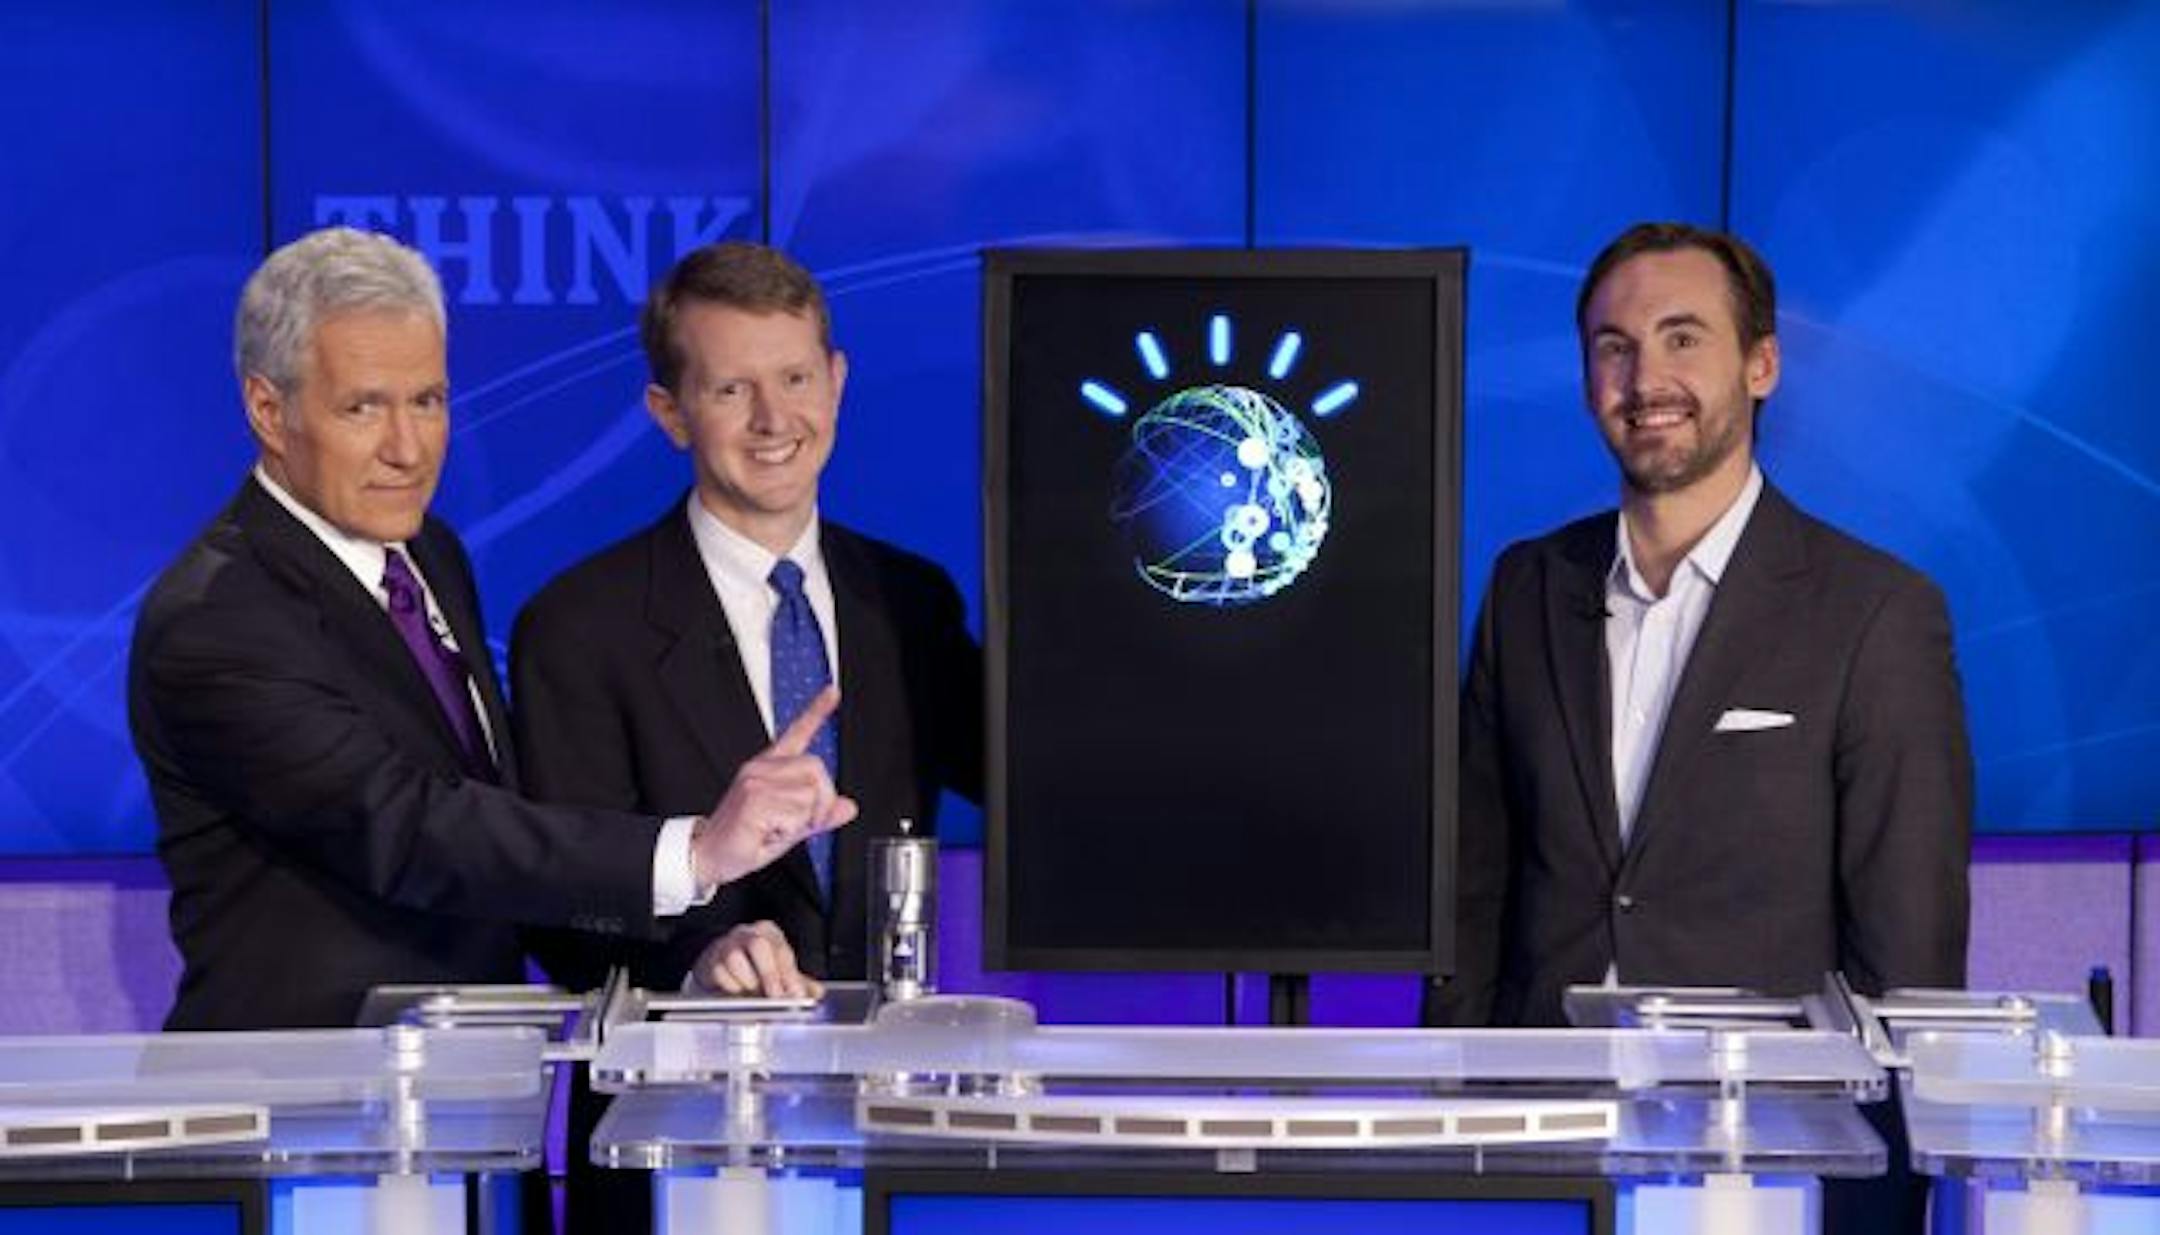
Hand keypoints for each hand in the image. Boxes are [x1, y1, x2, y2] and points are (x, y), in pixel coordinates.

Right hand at [690, 920, 822, 998]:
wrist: (718, 961)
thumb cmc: (753, 965)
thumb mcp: (778, 969)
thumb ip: (798, 982)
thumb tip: (817, 992)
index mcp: (768, 932)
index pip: (782, 950)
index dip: (790, 975)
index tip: (796, 995)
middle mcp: (747, 933)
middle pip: (758, 946)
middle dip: (769, 975)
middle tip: (777, 998)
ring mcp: (726, 944)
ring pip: (736, 960)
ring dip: (747, 982)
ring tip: (754, 994)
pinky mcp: (710, 960)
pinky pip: (720, 974)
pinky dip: (731, 987)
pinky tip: (737, 991)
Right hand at [691, 685, 857, 887]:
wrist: (709, 854)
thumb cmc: (745, 838)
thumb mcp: (792, 826)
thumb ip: (820, 814)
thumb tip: (848, 807)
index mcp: (771, 768)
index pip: (797, 733)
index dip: (817, 711)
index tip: (832, 692)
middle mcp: (762, 768)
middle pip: (817, 768)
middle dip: (821, 802)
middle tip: (799, 823)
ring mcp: (755, 782)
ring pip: (809, 794)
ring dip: (803, 821)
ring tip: (777, 829)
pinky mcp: (753, 800)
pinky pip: (795, 815)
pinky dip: (788, 832)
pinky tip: (768, 833)